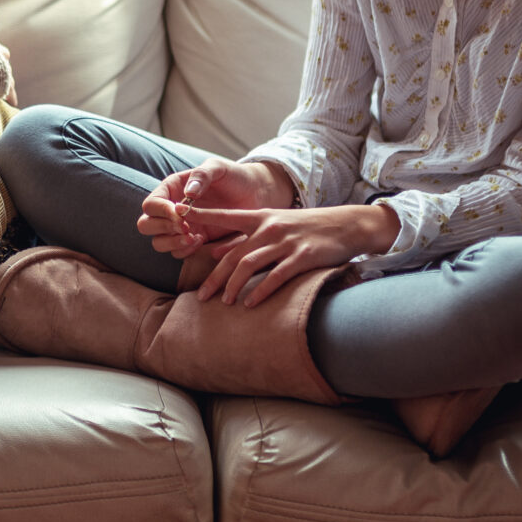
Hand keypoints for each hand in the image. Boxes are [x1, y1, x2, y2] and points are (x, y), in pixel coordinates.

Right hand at [138, 156, 292, 257]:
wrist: (255, 194)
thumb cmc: (235, 177)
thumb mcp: (219, 168)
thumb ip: (202, 175)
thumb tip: (188, 193)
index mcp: (172, 188)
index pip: (151, 204)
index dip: (161, 212)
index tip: (180, 215)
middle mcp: (171, 209)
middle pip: (146, 225)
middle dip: (163, 229)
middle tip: (185, 228)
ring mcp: (181, 227)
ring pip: (159, 242)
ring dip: (172, 243)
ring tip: (194, 238)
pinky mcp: (193, 240)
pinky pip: (177, 252)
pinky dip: (184, 251)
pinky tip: (200, 241)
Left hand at [182, 203, 399, 308]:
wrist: (346, 225)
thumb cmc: (306, 227)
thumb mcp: (273, 225)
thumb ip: (243, 237)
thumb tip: (213, 252)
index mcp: (260, 217)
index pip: (223, 218)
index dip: (199, 218)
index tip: (175, 219)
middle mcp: (269, 228)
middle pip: (233, 254)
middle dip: (214, 276)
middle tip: (200, 296)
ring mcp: (285, 242)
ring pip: (250, 265)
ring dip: (234, 286)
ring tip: (224, 303)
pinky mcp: (302, 256)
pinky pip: (276, 276)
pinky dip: (262, 290)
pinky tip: (251, 304)